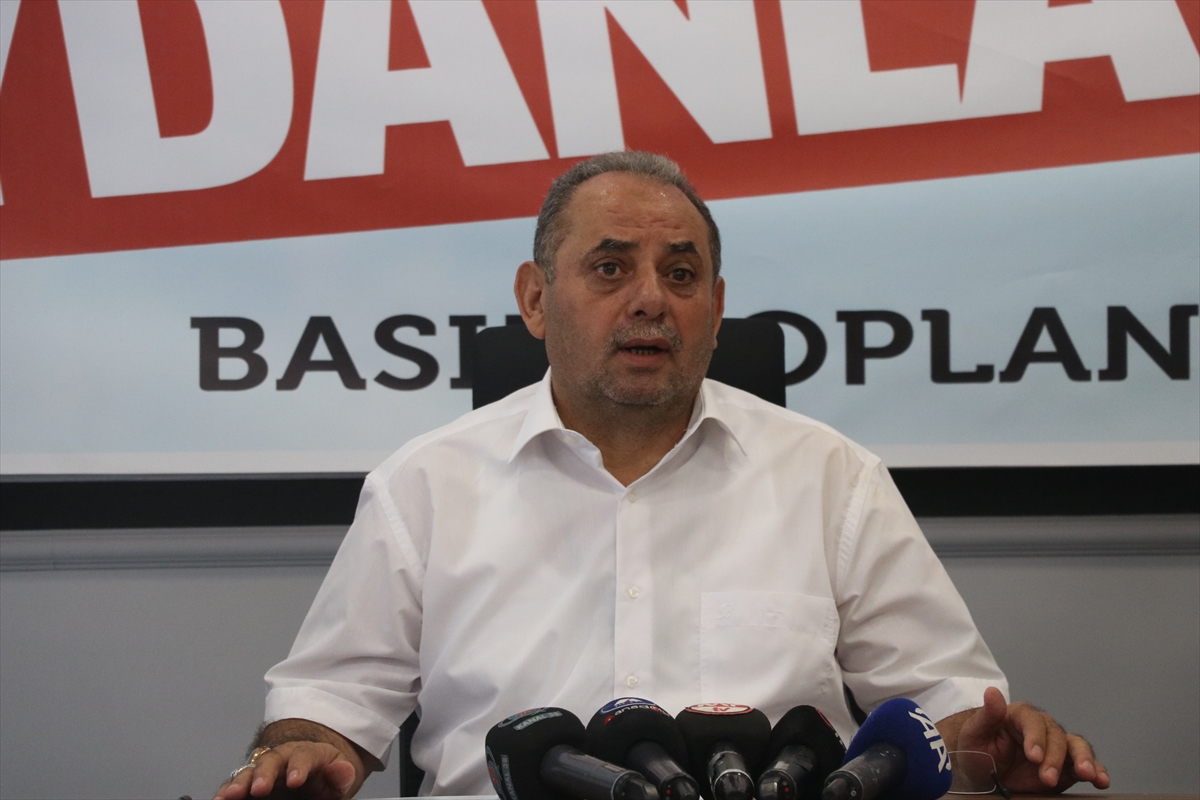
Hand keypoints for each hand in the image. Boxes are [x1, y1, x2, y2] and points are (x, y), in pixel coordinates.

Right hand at [214, 742, 356, 799]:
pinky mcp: (248, 784)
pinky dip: (225, 791)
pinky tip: (219, 799)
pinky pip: (234, 785)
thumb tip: (344, 770)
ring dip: (239, 783)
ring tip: (230, 795)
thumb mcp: (338, 777)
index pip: (303, 755)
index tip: (295, 780)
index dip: (299, 767)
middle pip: (271, 760)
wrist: (310, 776)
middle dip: (264, 774)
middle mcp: (281, 758)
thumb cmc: (323, 777)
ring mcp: (262, 771)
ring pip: (248, 771)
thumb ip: (341, 775)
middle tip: (259, 789)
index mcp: (307, 754)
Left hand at [955, 687, 1109, 793]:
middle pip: (1055, 736)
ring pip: (1076, 747)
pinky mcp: (1067, 766)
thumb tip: (992, 692)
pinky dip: (1096, 771)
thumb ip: (987, 715)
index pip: (1032, 721)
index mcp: (1019, 716)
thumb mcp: (974, 733)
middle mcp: (1042, 728)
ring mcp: (1056, 747)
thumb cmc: (976, 748)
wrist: (983, 771)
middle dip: (1054, 758)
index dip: (1035, 737)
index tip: (1034, 756)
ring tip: (1087, 774)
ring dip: (1083, 760)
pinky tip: (1101, 780)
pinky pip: (1085, 765)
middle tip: (1048, 778)